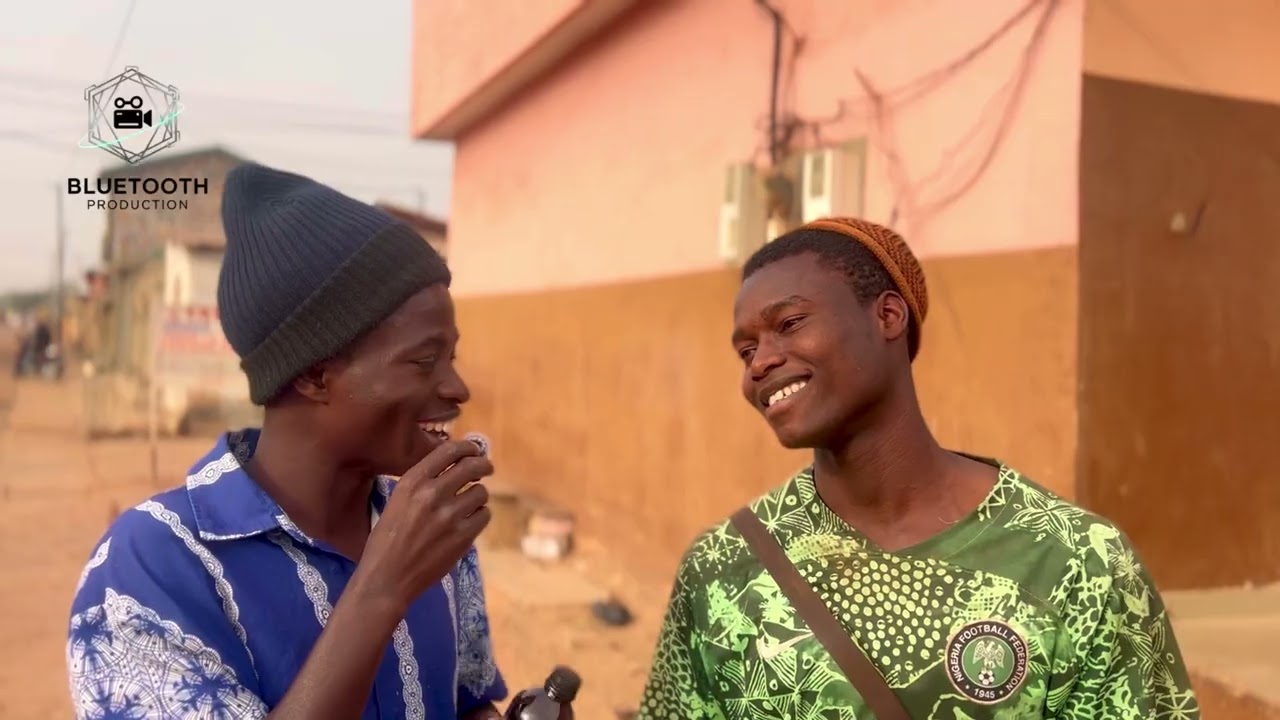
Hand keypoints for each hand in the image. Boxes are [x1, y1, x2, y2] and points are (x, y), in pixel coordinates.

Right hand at [354, 440, 493, 610]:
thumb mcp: (397, 501)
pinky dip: (480, 516)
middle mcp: (432, 493)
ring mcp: (450, 515)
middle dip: (483, 465)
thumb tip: (452, 467)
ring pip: (481, 492)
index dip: (467, 447)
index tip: (474, 450)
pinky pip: (484, 515)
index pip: (449, 451)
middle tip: (486, 469)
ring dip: (478, 496)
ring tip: (470, 504)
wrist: (387, 577)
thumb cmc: (386, 540)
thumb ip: (422, 483)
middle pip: (472, 466)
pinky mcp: (463, 536)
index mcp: (412, 482)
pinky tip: (469, 521)